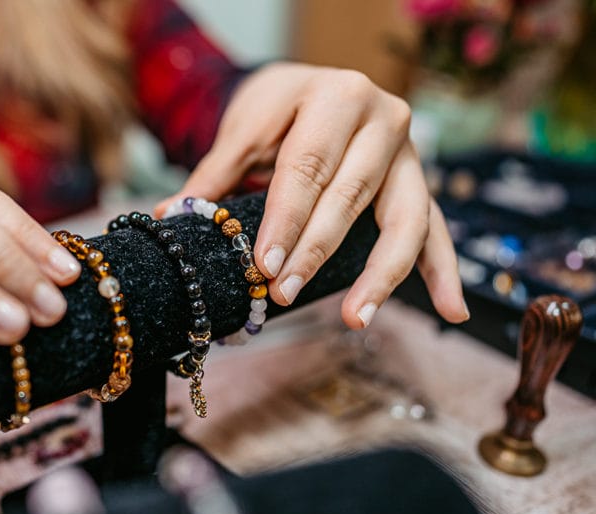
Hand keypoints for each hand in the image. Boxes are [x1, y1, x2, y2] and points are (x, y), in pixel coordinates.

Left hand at [156, 62, 468, 328]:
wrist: (314, 87)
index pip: (309, 167)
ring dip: (381, 275)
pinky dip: (443, 272)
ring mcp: (408, 155)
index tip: (265, 266)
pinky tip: (451, 310)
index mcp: (337, 96)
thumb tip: (170, 215)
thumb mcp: (245, 128)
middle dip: (316, 252)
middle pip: (351, 197)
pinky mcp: (419, 184)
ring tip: (357, 318)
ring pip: (404, 219)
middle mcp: (383, 120)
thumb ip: (215, 173)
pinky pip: (434, 231)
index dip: (286, 220)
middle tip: (284, 294)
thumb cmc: (277, 109)